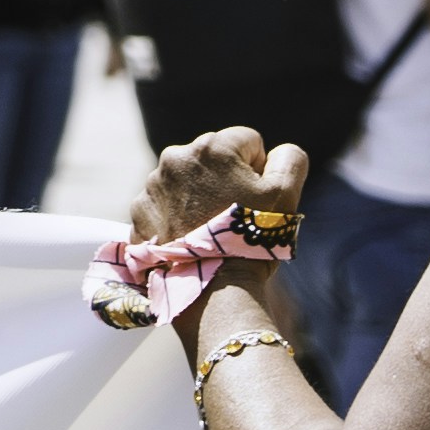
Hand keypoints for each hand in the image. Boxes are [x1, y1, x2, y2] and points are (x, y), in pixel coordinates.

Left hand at [126, 123, 305, 252]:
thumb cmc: (252, 238)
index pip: (246, 141)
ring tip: (212, 229)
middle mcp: (174, 158)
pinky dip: (177, 215)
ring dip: (199, 196)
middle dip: (226, 178)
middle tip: (235, 214)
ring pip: (187, 181)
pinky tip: (191, 237)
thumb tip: (278, 151)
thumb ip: (289, 160)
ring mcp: (152, 186)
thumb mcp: (285, 194)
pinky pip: (164, 204)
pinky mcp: (140, 212)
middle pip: (213, 159)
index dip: (259, 168)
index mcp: (211, 147)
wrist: (213, 288)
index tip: (257, 195)